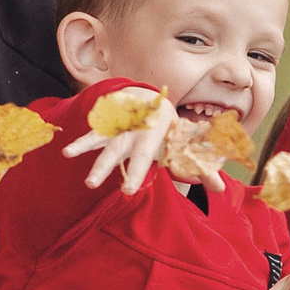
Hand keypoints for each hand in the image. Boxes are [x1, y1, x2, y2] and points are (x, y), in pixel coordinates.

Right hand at [63, 93, 216, 195]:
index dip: (137, 173)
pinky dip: (81, 143)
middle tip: (92, 184)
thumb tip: (222, 189)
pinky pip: (92, 136)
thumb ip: (201, 168)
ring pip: (103, 143)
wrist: (150, 99)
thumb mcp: (184, 145)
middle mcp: (133, 132)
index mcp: (153, 136)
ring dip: (88, 154)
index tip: (128, 190)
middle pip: (118, 151)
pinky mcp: (106, 128)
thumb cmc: (169, 131)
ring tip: (71, 160)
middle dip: (106, 167)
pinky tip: (67, 152)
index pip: (144, 158)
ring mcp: (118, 129)